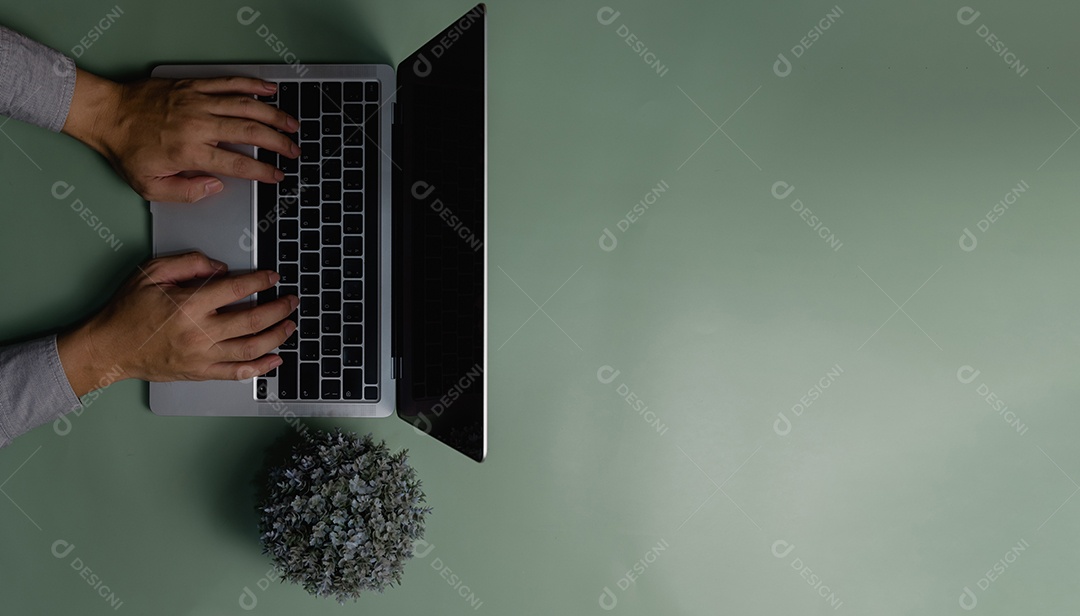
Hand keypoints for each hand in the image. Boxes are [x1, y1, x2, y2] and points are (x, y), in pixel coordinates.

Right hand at [57, 252, 297, 396]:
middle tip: (292, 301)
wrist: (109, 347)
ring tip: (290, 326)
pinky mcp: (200, 372)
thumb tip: (220, 267)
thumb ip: (188, 263)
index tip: (272, 276)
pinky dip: (260, 368)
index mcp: (189, 304)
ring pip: (250, 348)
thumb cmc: (127, 311)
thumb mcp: (151, 273)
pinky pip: (237, 373)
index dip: (260, 280)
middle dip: (278, 309)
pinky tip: (275, 359)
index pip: (236, 289)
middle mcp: (199, 332)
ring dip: (276, 337)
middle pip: (251, 321)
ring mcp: (202, 356)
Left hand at [62, 69, 299, 202]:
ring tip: (292, 124)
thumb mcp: (150, 187)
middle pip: (250, 133)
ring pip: (246, 107)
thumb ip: (187, 192)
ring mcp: (197, 102)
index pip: (238, 164)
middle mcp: (198, 125)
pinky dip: (252, 86)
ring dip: (274, 115)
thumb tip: (215, 186)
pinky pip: (229, 83)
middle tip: (294, 151)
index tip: (278, 176)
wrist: (106, 114)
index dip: (263, 171)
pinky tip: (269, 91)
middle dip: (278, 143)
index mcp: (190, 152)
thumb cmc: (127, 150)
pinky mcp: (193, 86)